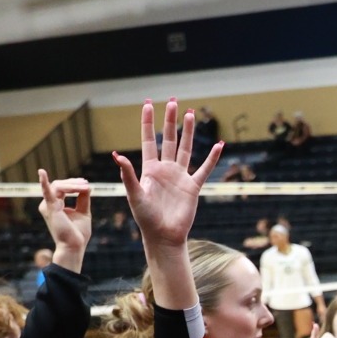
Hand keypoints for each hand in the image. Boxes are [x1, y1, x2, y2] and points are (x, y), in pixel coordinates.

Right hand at [37, 170, 92, 254]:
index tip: (86, 184)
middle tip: (86, 185)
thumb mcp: (83, 212)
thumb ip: (83, 199)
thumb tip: (88, 186)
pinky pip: (47, 193)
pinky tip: (41, 172)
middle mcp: (48, 204)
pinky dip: (44, 182)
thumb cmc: (77, 233)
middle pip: (60, 185)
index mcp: (55, 205)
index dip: (74, 184)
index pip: (62, 188)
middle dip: (74, 184)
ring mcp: (47, 206)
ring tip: (85, 187)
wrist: (74, 246)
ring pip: (59, 186)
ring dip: (73, 185)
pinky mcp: (50, 208)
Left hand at [113, 98, 223, 249]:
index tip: (148, 104)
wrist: (163, 236)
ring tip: (190, 114)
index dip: (148, 122)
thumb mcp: (134, 195)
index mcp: (149, 169)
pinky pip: (204, 169)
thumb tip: (117, 155)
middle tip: (173, 101)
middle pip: (169, 139)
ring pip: (186, 149)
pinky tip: (219, 145)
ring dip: (188, 132)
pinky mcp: (193, 187)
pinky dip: (212, 158)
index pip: (149, 140)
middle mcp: (165, 169)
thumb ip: (128, 174)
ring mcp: (180, 177)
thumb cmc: (145, 218)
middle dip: (170, 120)